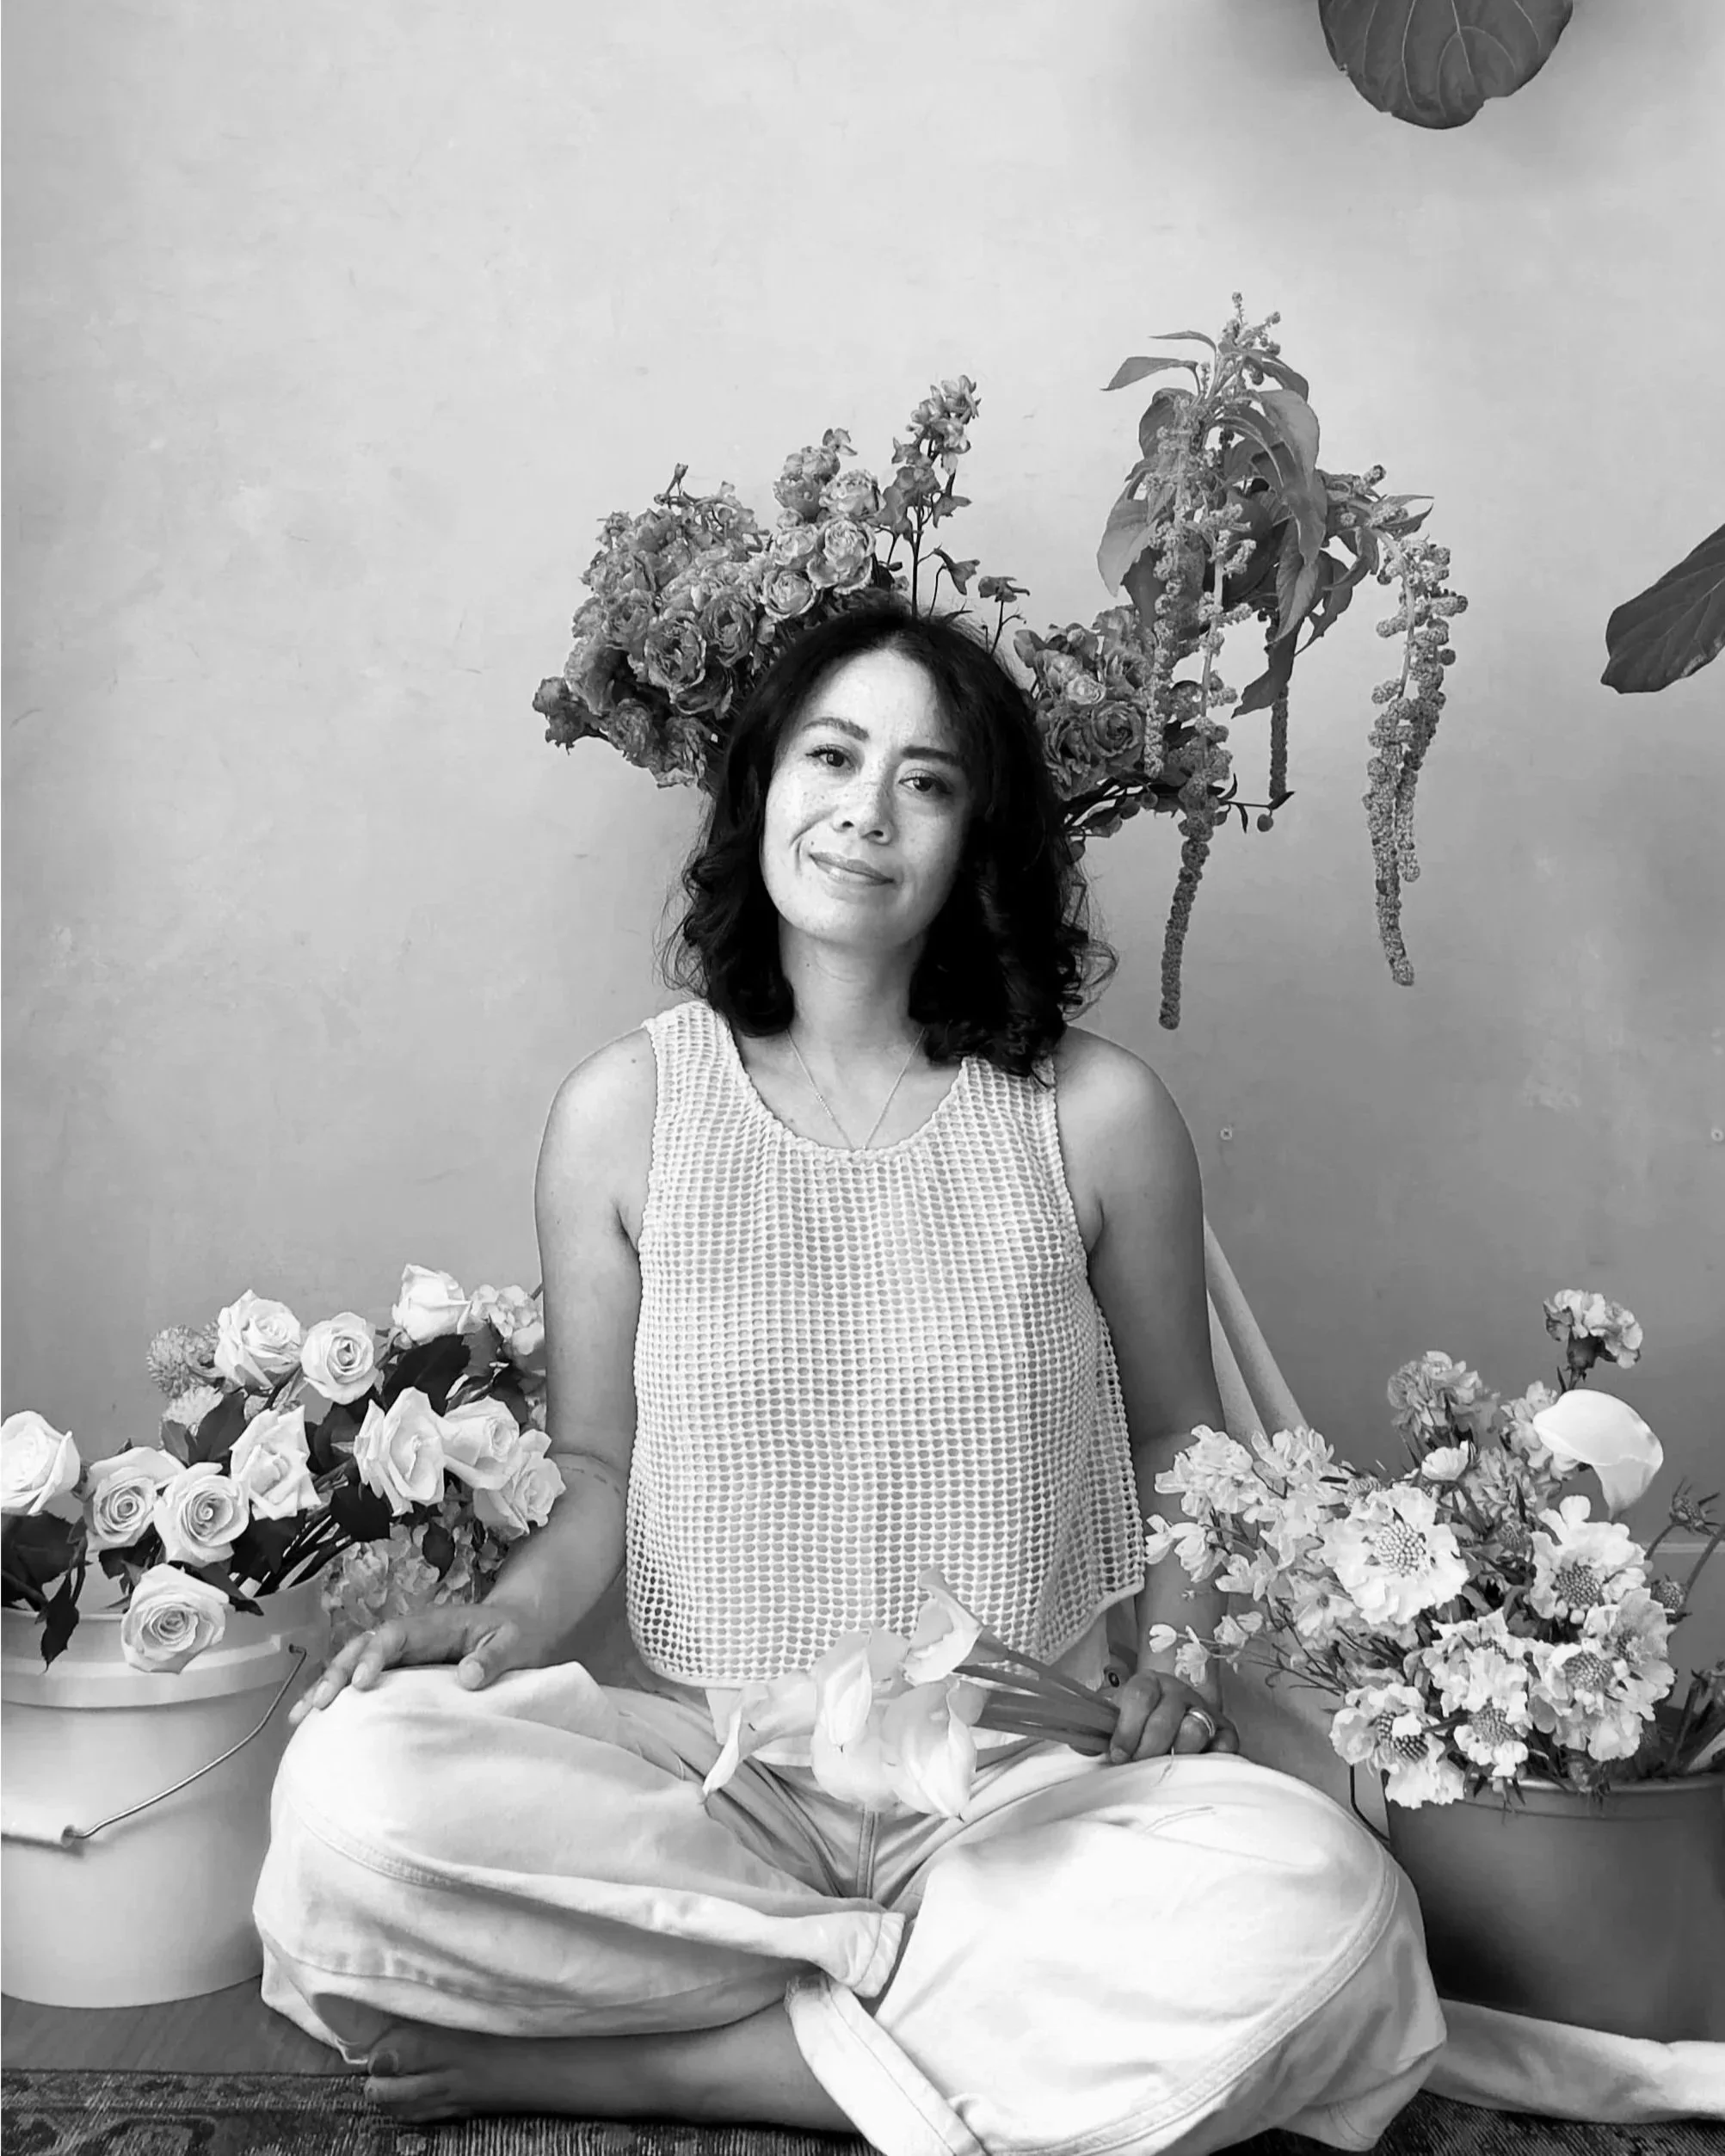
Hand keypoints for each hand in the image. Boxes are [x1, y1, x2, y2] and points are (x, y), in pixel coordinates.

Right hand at [288, 1603, 554, 1726]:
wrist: (518, 1630)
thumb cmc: (514, 1635)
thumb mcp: (512, 1643)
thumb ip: (493, 1657)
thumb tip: (469, 1677)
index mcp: (432, 1626)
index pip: (395, 1636)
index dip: (375, 1655)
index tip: (362, 1682)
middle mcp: (408, 1637)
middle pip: (363, 1648)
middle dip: (338, 1672)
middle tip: (318, 1704)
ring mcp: (400, 1655)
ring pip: (353, 1664)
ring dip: (327, 1686)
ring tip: (299, 1717)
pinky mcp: (398, 1674)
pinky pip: (361, 1683)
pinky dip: (337, 1699)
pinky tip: (311, 1723)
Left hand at [1106, 1668, 1238, 1764]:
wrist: (1171, 1714)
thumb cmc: (1137, 1723)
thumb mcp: (1115, 1718)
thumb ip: (1097, 1730)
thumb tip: (1082, 1746)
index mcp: (1148, 1683)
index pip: (1139, 1696)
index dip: (1126, 1728)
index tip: (1117, 1755)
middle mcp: (1178, 1692)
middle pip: (1166, 1716)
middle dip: (1149, 1747)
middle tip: (1139, 1767)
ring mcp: (1204, 1710)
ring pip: (1196, 1728)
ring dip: (1178, 1752)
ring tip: (1166, 1768)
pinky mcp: (1226, 1731)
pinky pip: (1227, 1743)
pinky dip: (1215, 1757)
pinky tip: (1198, 1767)